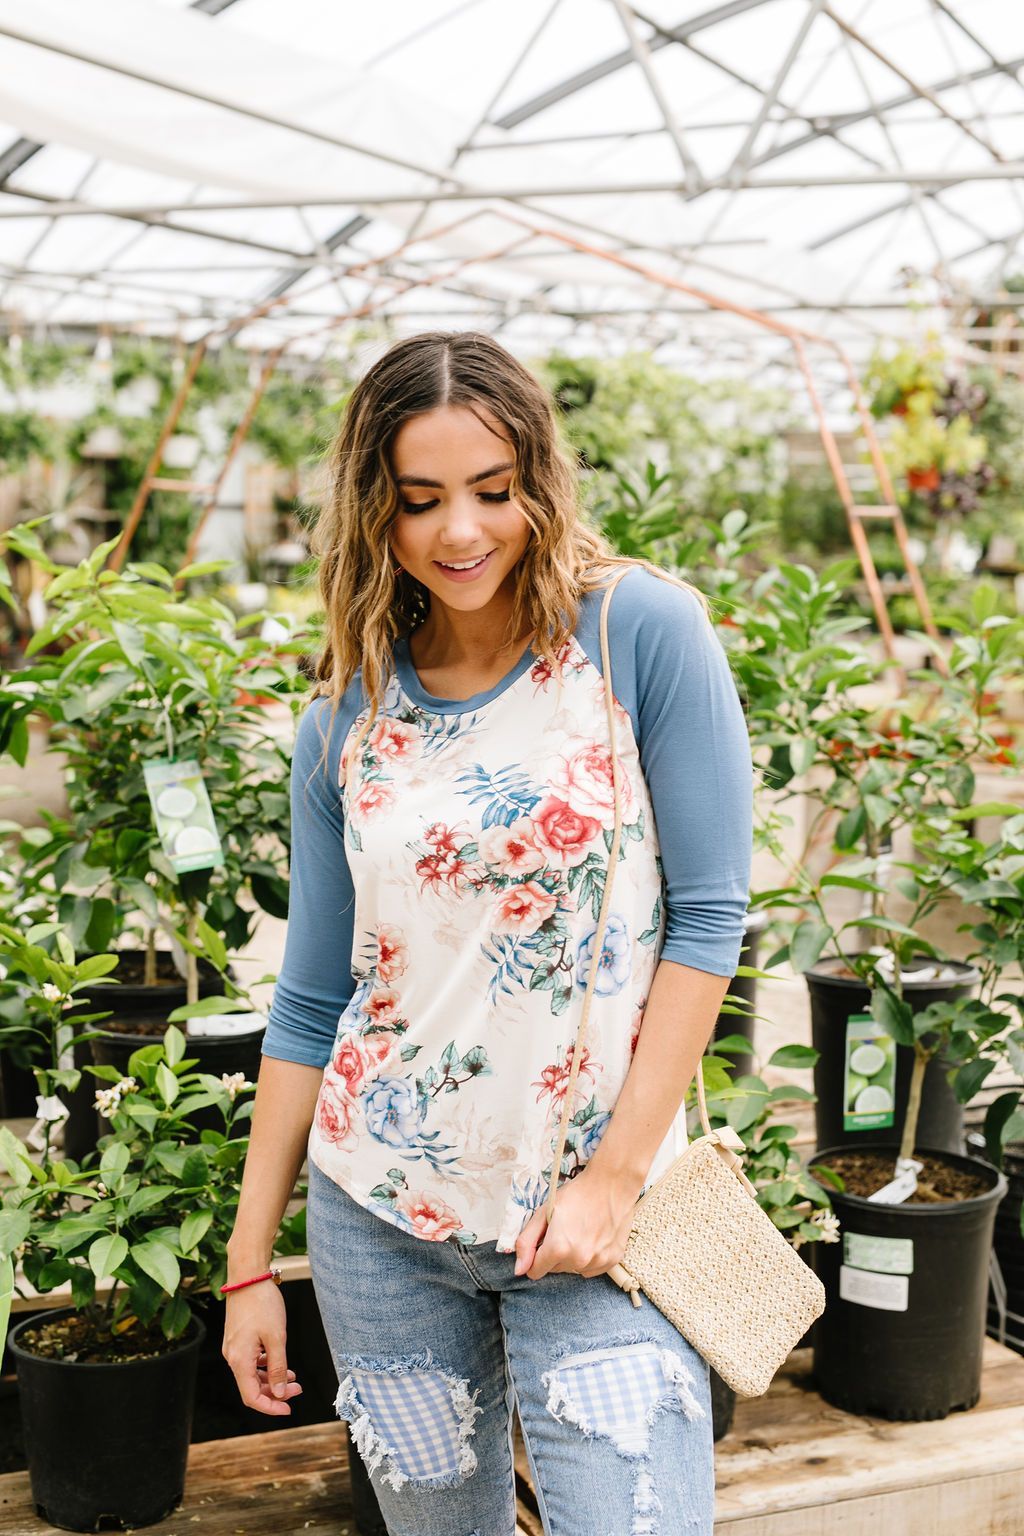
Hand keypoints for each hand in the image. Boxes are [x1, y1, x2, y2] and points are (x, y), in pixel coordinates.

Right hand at [221, 1283, 302, 1416]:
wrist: (247, 1277)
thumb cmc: (262, 1303)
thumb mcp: (276, 1337)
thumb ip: (278, 1368)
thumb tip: (280, 1393)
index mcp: (239, 1360)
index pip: (251, 1397)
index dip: (270, 1407)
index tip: (289, 1408)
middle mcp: (232, 1357)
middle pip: (252, 1387)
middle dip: (275, 1392)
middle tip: (298, 1389)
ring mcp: (234, 1348)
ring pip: (252, 1374)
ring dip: (271, 1379)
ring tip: (293, 1376)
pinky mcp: (237, 1339)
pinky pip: (250, 1361)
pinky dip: (265, 1366)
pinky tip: (280, 1362)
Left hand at [513, 1166, 639, 1280]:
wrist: (611, 1184)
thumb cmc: (577, 1194)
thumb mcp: (544, 1212)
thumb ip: (526, 1242)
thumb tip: (519, 1269)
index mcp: (558, 1248)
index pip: (536, 1271)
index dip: (535, 1257)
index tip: (542, 1242)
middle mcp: (579, 1259)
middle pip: (555, 1269)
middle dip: (554, 1254)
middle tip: (564, 1230)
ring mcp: (598, 1261)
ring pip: (574, 1269)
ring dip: (572, 1256)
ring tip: (580, 1231)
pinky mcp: (612, 1260)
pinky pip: (591, 1269)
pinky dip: (589, 1258)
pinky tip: (592, 1238)